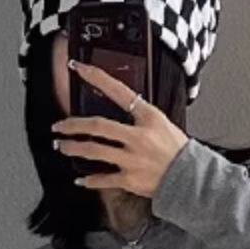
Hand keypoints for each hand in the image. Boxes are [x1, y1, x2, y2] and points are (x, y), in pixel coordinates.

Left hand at [51, 58, 189, 197]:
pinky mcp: (130, 179)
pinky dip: (90, 180)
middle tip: (59, 125)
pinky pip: (104, 179)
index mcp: (147, 117)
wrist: (191, 178)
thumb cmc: (178, 150)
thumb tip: (121, 107)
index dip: (96, 77)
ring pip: (94, 151)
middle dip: (73, 125)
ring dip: (74, 148)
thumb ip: (140, 115)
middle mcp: (137, 137)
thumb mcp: (161, 122)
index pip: (117, 91)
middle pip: (97, 126)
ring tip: (62, 146)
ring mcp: (132, 159)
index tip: (78, 68)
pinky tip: (80, 179)